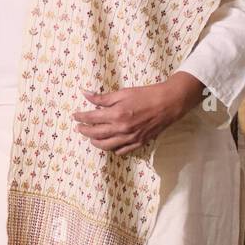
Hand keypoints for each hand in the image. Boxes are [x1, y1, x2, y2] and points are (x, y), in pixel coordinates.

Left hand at [72, 73, 204, 154]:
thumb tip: (85, 94)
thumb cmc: (146, 95)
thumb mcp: (123, 93)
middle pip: (96, 134)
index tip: (75, 116)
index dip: (81, 117)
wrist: (169, 103)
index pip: (91, 118)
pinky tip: (109, 143)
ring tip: (90, 137)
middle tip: (79, 127)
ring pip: (106, 145)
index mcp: (116, 115)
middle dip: (84, 131)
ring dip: (95, 142)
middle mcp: (121, 129)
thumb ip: (103, 97)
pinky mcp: (138, 143)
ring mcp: (130, 138)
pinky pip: (121, 150)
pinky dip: (112, 148)